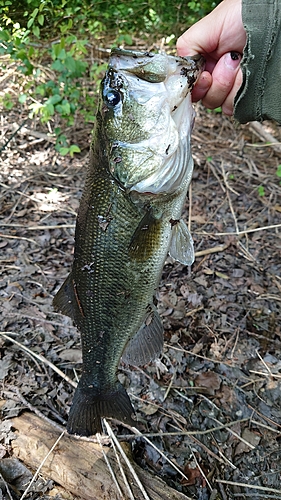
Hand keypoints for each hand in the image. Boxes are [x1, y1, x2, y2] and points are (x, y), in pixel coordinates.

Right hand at [177, 0, 245, 114]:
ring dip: (230, 83)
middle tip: (228, 59)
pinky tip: (246, 71)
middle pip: (206, 100)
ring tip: (239, 61)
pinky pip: (237, 106)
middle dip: (217, 82)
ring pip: (221, 105)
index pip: (191, 91)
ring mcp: (232, 87)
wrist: (267, 18)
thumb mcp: (204, 29)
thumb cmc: (239, 16)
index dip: (197, 87)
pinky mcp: (246, 94)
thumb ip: (187, 49)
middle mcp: (216, 78)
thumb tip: (178, 74)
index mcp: (204, 66)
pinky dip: (242, 89)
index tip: (206, 76)